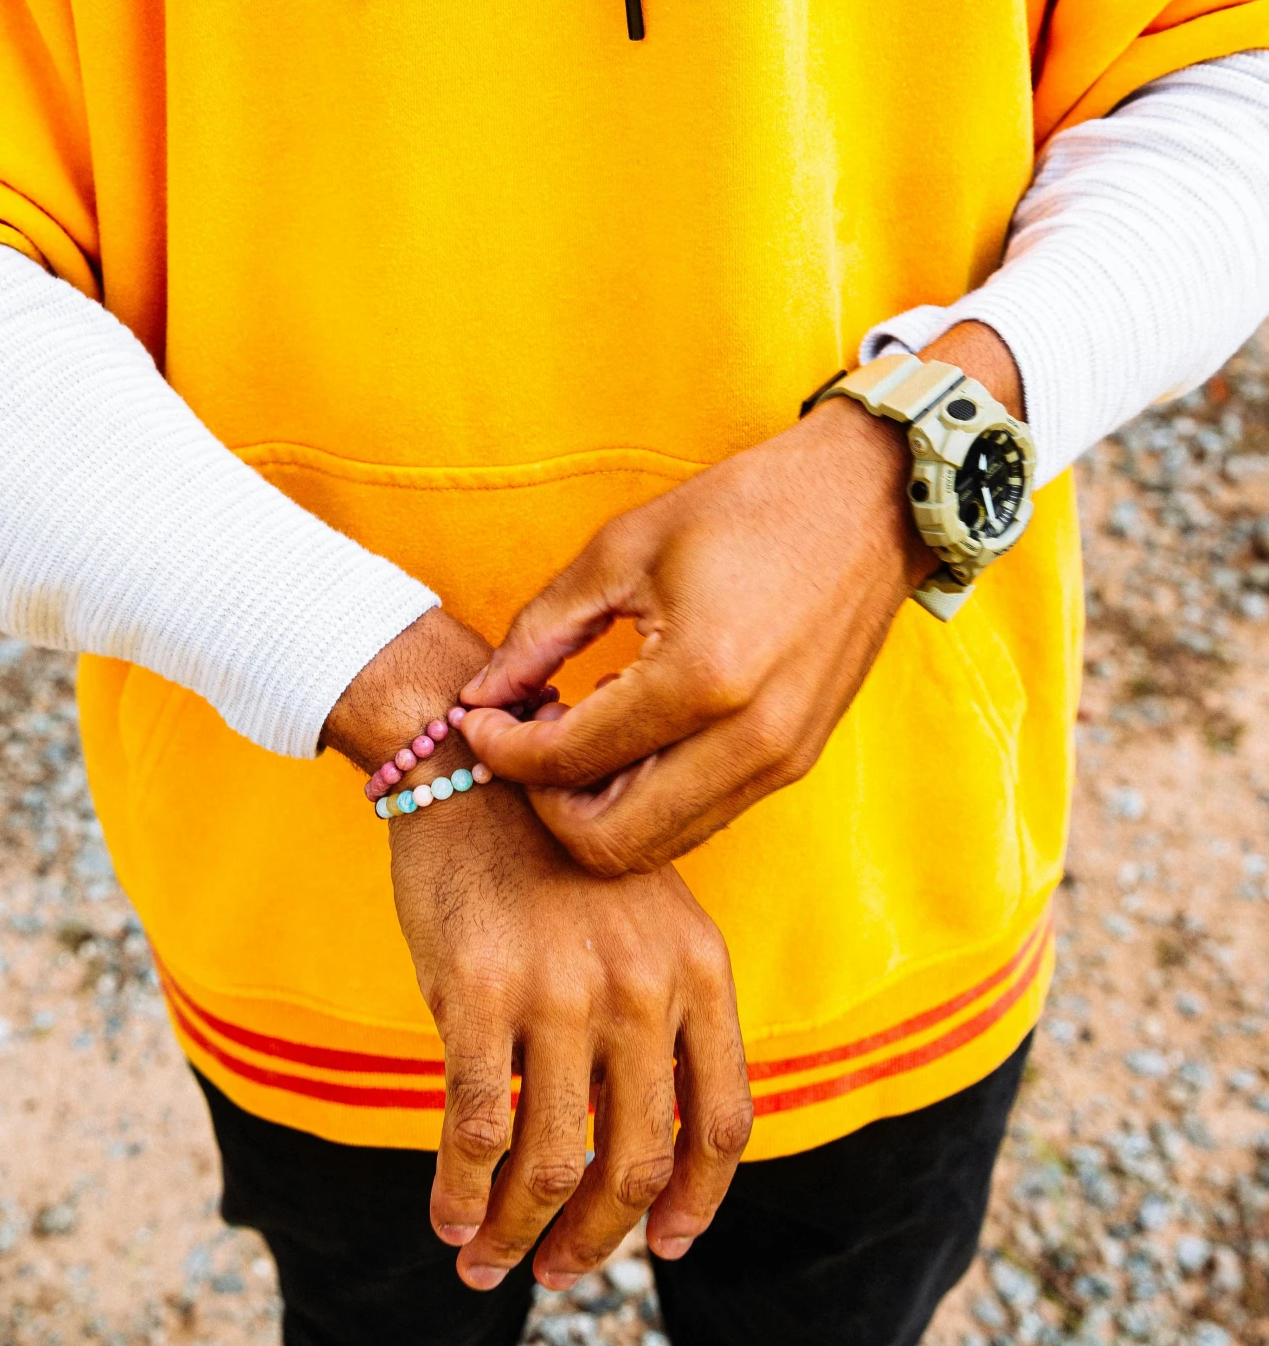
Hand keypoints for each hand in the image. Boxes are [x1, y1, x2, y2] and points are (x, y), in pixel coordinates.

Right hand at [390, 778, 752, 1289]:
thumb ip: (664, 1015)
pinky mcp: (479, 989)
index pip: (723, 1122)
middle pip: (639, 1162)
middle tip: (558, 1273)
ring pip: (555, 1162)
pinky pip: (476, 1125)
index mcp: (699, 969)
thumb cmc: (554, 854)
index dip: (696, 1203)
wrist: (472, 768)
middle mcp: (644, 986)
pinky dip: (461, 1189)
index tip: (665, 1246)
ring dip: (520, 1234)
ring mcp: (563, 989)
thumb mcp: (647, 920)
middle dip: (596, 1240)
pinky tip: (447, 1216)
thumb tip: (652, 1153)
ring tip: (488, 1263)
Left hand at [457, 324, 1023, 877]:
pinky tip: (626, 731)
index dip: (503, 751)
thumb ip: (542, 632)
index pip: (569, 762)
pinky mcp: (794, 763)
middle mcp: (747, 740)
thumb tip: (481, 694)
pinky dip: (646, 797)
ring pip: (657, 845)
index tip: (477, 719)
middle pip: (611, 842)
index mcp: (700, 678)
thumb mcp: (622, 550)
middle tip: (524, 741)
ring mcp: (778, 761)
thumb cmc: (748, 508)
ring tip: (572, 733)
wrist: (868, 500)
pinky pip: (700, 817)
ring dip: (597, 807)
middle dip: (546, 802)